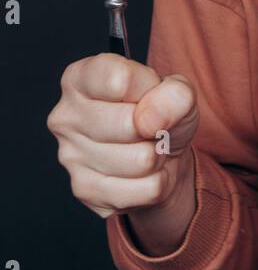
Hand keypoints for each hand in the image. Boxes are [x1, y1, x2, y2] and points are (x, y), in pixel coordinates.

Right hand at [47, 52, 198, 220]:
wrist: (160, 158)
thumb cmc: (160, 116)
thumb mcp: (179, 93)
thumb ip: (174, 93)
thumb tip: (150, 119)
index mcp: (81, 78)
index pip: (118, 78)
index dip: (149, 88)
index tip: (149, 94)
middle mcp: (66, 116)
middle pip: (129, 124)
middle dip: (157, 128)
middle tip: (152, 127)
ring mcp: (70, 156)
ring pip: (141, 161)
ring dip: (158, 156)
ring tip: (148, 148)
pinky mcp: (85, 191)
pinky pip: (145, 189)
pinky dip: (157, 183)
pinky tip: (143, 173)